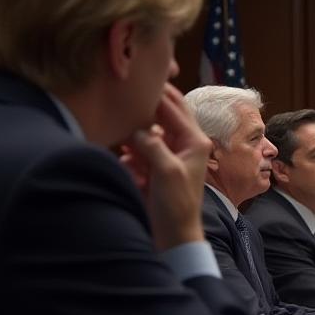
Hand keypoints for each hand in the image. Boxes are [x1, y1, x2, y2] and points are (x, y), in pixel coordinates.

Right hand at [117, 83, 209, 249]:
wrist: (174, 237)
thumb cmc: (177, 207)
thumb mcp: (166, 172)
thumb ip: (152, 144)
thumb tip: (136, 127)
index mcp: (195, 141)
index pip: (174, 106)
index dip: (156, 91)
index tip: (135, 77)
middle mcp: (184, 144)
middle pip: (161, 115)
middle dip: (143, 109)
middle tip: (122, 96)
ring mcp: (168, 156)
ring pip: (147, 132)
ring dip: (134, 135)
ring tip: (119, 131)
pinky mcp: (154, 168)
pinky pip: (139, 151)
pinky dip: (130, 153)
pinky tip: (125, 160)